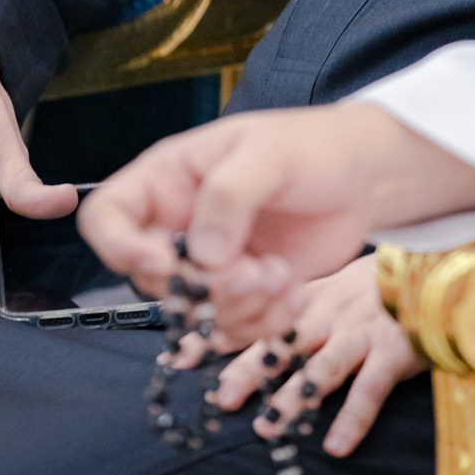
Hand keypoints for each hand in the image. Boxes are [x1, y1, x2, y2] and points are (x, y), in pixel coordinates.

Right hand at [78, 102, 474, 342]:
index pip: (107, 216)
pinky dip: (262, 323)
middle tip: (252, 274)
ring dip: (237, 310)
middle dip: (201, 288)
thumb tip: (200, 252)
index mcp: (170, 178)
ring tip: (282, 280)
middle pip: (151, 278)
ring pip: (192, 312)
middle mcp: (180, 223)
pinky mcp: (243, 291)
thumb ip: (230, 195)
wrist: (367, 177)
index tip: (166, 260)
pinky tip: (296, 295)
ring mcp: (211, 262)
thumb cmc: (315, 147)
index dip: (120, 246)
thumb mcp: (270, 154)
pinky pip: (231, 327)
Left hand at [199, 254, 423, 457]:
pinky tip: (337, 446)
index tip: (178, 356)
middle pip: (282, 340)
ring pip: (321, 365)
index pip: (255, 316)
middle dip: (248, 368)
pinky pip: (371, 388)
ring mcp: (362, 333)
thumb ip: (294, 309)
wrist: (441, 276)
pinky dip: (354, 417)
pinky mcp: (394, 353)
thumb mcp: (333, 287)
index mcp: (311, 298)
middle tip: (219, 397)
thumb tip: (240, 332)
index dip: (217, 336)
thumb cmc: (381, 288)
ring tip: (268, 426)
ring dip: (294, 396)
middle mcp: (331, 314)